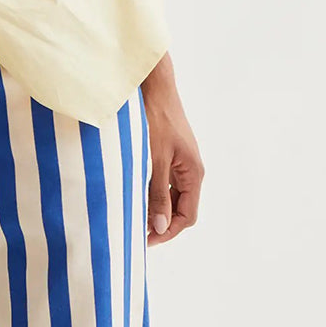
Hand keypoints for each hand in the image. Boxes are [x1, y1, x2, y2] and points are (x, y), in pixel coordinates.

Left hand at [140, 69, 203, 245]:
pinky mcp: (169, 152)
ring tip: (132, 215)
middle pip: (180, 208)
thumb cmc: (155, 119)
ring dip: (154, 206)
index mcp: (193, 173)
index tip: (145, 240)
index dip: (167, 231)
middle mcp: (191, 169)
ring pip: (171, 195)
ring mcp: (181, 161)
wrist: (154, 86)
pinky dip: (151, 190)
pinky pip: (163, 180)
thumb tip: (160, 225)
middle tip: (135, 232)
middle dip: (161, 222)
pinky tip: (133, 193)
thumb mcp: (154, 159)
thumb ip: (157, 193)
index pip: (187, 216)